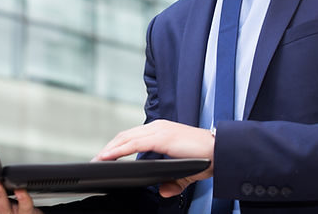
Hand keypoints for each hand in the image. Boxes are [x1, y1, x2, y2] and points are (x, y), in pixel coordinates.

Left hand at [94, 120, 213, 196]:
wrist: (221, 151)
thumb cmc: (206, 158)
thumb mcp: (185, 172)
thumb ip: (174, 181)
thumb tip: (164, 191)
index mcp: (162, 131)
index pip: (133, 136)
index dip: (117, 146)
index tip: (105, 157)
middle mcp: (158, 126)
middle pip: (125, 135)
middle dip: (109, 148)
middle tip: (96, 161)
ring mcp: (159, 130)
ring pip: (126, 137)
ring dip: (110, 149)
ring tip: (98, 160)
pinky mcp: (162, 137)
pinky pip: (134, 143)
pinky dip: (119, 150)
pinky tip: (109, 157)